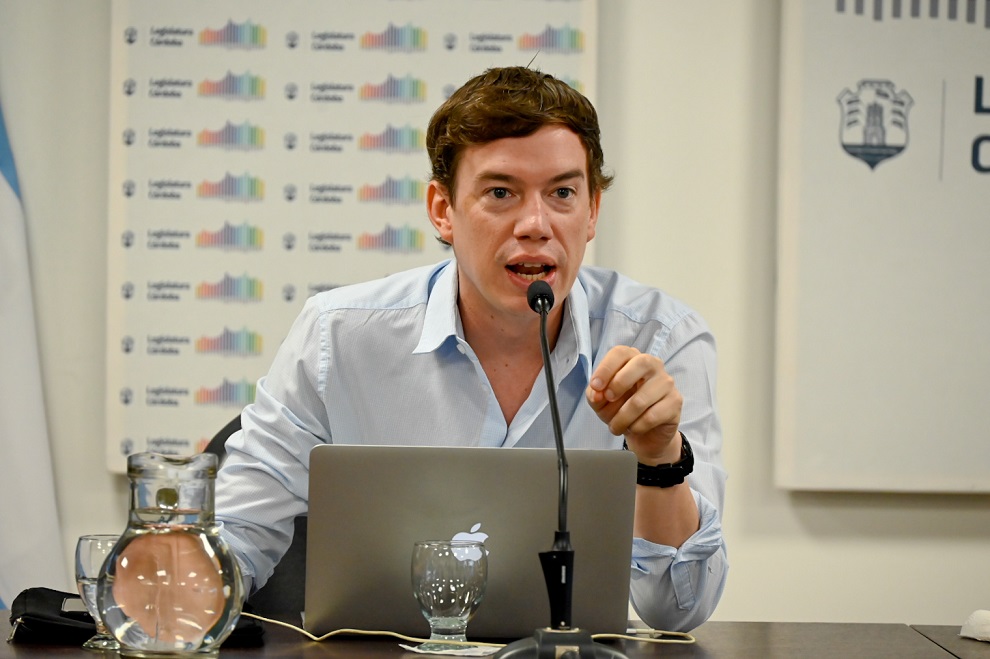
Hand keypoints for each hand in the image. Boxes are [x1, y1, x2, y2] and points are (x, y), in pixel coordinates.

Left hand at [586, 346, 681, 464]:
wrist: (646, 434)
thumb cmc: (622, 409)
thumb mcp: (602, 402)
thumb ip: (595, 394)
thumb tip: (596, 393)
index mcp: (632, 358)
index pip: (620, 353)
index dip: (606, 368)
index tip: (596, 386)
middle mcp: (653, 365)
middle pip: (639, 363)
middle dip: (619, 384)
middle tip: (608, 399)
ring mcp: (666, 382)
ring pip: (642, 398)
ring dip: (623, 417)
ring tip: (615, 427)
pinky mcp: (675, 401)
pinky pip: (652, 416)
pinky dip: (637, 426)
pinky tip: (633, 428)